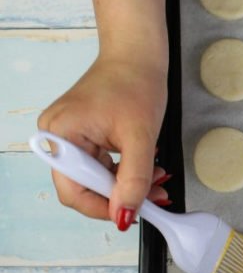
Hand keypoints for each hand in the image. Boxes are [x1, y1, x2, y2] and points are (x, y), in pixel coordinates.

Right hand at [37, 55, 168, 229]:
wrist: (138, 56)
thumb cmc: (136, 85)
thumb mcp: (141, 137)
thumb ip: (134, 180)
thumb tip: (124, 216)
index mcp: (61, 135)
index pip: (73, 190)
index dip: (102, 207)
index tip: (132, 214)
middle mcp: (56, 137)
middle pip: (84, 186)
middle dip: (120, 194)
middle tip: (154, 196)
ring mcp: (68, 136)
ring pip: (96, 177)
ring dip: (127, 183)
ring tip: (157, 179)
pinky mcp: (82, 135)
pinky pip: (100, 164)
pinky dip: (124, 170)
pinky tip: (147, 168)